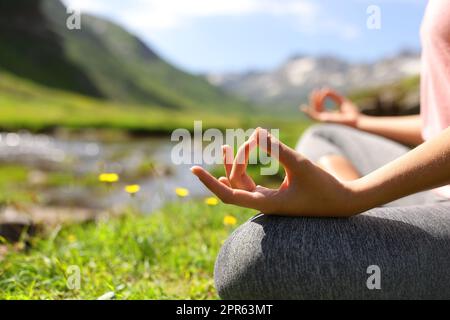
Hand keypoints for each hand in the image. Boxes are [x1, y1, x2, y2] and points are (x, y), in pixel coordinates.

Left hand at [191, 128, 358, 216]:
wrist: (343, 203)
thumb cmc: (324, 187)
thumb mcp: (300, 165)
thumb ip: (278, 149)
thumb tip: (257, 132)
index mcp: (266, 203)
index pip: (228, 195)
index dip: (209, 183)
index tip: (193, 170)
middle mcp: (263, 204)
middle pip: (233, 185)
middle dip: (230, 163)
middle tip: (230, 143)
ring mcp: (269, 201)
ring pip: (241, 184)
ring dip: (234, 166)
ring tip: (225, 146)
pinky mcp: (275, 196)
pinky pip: (251, 184)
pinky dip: (244, 171)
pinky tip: (239, 160)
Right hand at [301, 88, 359, 126]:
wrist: (356, 120)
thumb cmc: (351, 113)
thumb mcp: (342, 101)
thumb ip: (334, 96)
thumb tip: (325, 89)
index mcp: (329, 116)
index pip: (321, 107)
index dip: (320, 99)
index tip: (323, 90)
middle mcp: (326, 118)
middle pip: (316, 109)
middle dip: (314, 100)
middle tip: (315, 90)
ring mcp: (325, 120)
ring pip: (315, 110)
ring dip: (314, 101)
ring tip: (315, 92)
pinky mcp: (326, 120)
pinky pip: (317, 112)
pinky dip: (316, 105)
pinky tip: (317, 97)